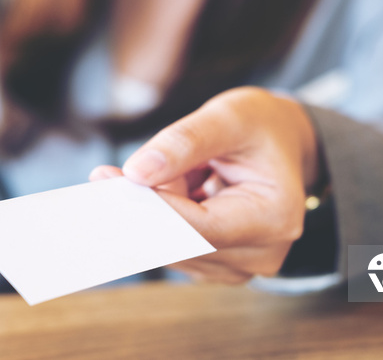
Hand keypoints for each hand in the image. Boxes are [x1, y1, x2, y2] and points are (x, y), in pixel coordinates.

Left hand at [90, 87, 318, 283]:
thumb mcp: (229, 116)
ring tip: (178, 171)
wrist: (280, 144)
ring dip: (153, 210)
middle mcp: (261, 254)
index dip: (149, 206)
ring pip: (167, 248)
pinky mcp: (217, 266)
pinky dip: (157, 218)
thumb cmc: (260, 126)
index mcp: (275, 217)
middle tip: (102, 177)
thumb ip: (185, 141)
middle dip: (140, 208)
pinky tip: (175, 188)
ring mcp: (239, 267)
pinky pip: (170, 248)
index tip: (104, 181)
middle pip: (178, 244)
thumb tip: (136, 172)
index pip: (198, 227)